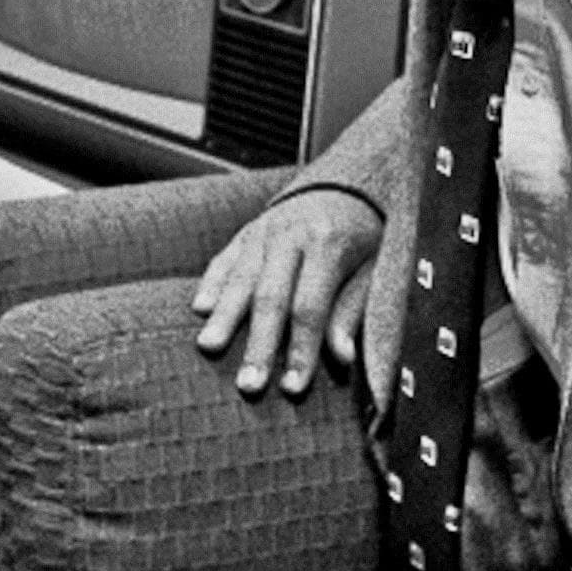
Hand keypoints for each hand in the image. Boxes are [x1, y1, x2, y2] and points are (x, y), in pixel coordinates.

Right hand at [192, 186, 380, 397]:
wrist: (343, 184)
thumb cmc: (363, 237)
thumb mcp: (371, 270)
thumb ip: (351, 310)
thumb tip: (342, 357)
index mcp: (328, 245)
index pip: (310, 306)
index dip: (301, 348)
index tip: (292, 387)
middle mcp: (291, 236)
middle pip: (270, 296)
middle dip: (258, 343)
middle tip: (248, 383)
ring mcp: (263, 231)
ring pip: (240, 277)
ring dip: (224, 316)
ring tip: (209, 347)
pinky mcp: (245, 233)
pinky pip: (224, 259)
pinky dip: (211, 283)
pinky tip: (199, 308)